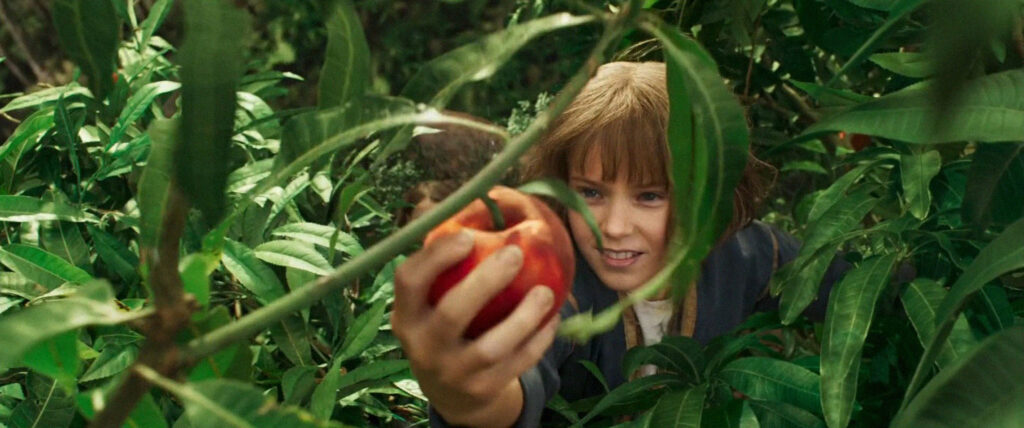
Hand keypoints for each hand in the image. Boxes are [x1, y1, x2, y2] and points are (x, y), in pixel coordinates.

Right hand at [392, 230, 559, 426]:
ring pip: (490, 348)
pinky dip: (538, 341)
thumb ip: (444, 255)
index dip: (435, 257)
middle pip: (451, 314)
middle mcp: (423, 346)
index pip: (408, 281)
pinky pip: (516, 364)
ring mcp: (453, 373)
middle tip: (515, 254)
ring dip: (523, 318)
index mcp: (406, 314)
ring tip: (546, 291)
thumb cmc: (443, 321)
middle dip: (485, 282)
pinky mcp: (482, 390)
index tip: (466, 235)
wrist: (451, 390)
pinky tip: (553, 317)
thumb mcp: (431, 298)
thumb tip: (469, 198)